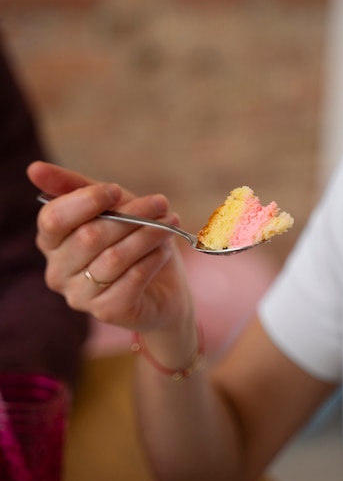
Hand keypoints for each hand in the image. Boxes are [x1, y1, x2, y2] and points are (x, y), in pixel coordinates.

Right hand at [27, 161, 193, 332]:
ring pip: (114, 258)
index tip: (115, 190)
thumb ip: (76, 186)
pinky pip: (132, 279)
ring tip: (169, 223)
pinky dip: (152, 259)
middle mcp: (58, 272)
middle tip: (160, 203)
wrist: (163, 288)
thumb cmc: (131, 239)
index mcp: (52, 243)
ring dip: (147, 235)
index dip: (86, 201)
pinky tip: (163, 250)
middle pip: (89, 237)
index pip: (54, 219)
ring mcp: (79, 296)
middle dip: (131, 215)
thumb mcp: (110, 205)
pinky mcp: (107, 312)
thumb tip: (34, 168)